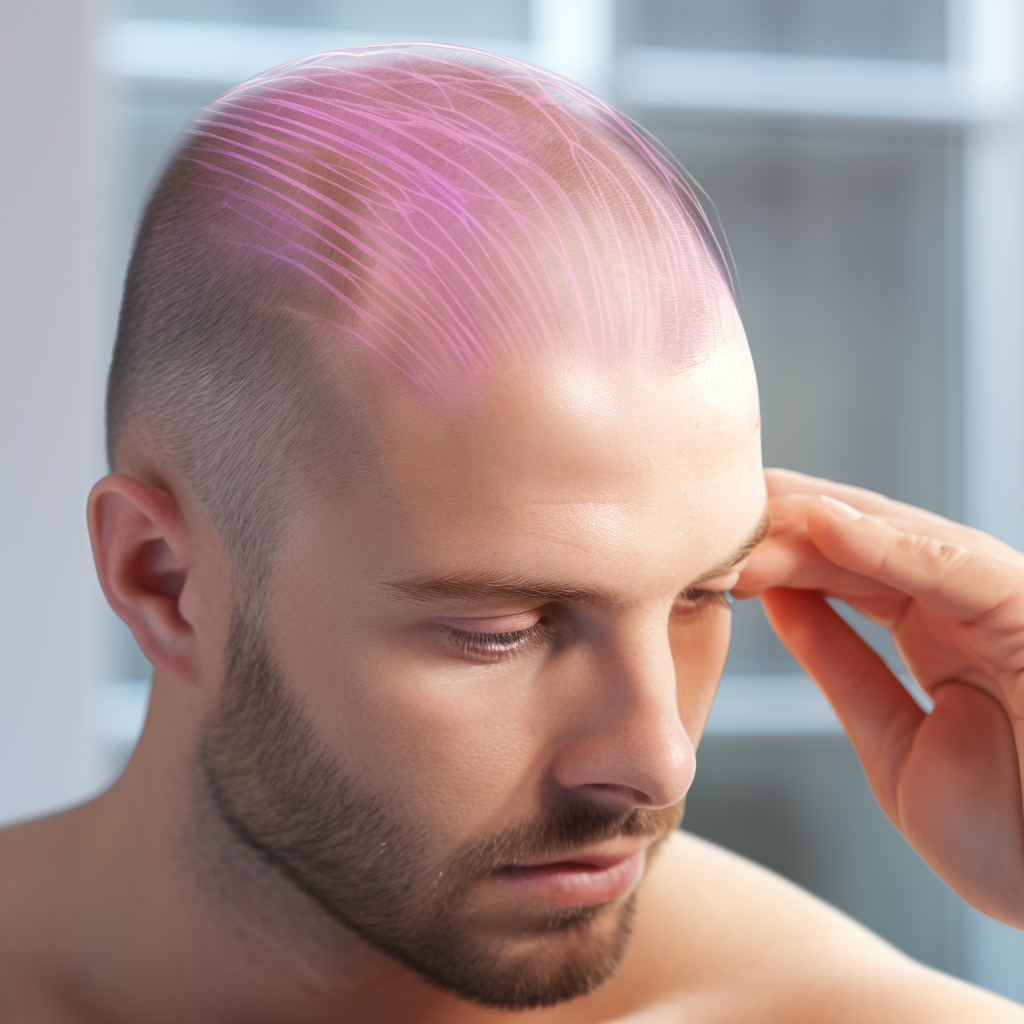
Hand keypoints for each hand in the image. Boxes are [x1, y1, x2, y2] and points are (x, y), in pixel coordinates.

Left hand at [734, 468, 1023, 926]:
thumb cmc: (1009, 837)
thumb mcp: (895, 744)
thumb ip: (843, 671)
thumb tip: (781, 603)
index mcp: (936, 634)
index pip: (842, 569)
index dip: (774, 551)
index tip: (707, 543)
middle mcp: (964, 609)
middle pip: (859, 541)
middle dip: (784, 521)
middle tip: (709, 508)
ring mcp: (998, 607)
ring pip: (895, 540)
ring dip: (815, 523)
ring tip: (748, 509)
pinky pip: (954, 568)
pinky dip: (887, 544)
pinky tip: (821, 524)